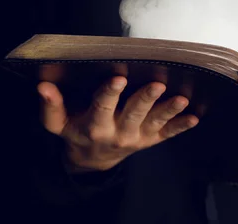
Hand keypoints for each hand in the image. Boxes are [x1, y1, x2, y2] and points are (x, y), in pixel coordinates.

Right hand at [37, 76, 198, 171]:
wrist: (92, 159)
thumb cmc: (76, 132)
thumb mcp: (58, 124)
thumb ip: (51, 106)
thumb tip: (43, 86)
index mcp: (95, 125)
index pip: (102, 107)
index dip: (109, 93)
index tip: (117, 78)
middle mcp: (118, 132)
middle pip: (133, 113)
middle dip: (145, 98)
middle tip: (157, 84)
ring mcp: (138, 137)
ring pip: (155, 122)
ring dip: (169, 110)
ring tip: (182, 99)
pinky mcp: (151, 140)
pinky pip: (168, 134)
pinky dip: (181, 126)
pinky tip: (194, 117)